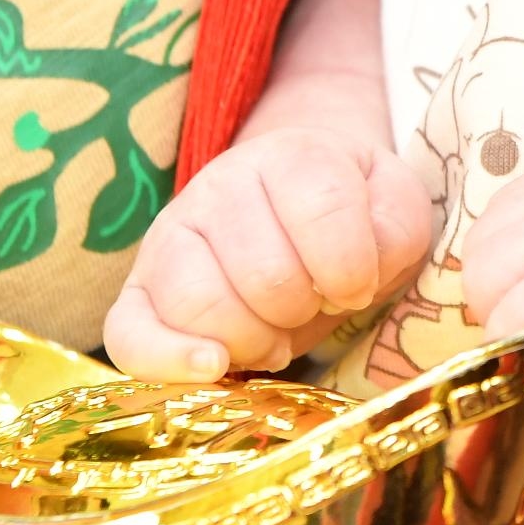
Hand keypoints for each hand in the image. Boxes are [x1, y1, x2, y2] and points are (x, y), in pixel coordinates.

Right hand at [108, 117, 437, 378]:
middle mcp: (219, 186)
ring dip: (254, 340)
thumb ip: (394, 230)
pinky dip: (168, 359)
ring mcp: (170, 237)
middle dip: (303, 309)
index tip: (356, 285)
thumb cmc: (352, 216)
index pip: (324, 214)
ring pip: (201, 306)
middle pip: (265, 276)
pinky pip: (128, 334)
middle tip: (310, 305)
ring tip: (274, 332)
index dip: (351, 270)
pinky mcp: (137, 291)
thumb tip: (352, 280)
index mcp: (291, 157)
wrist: (294, 208)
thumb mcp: (395, 207)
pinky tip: (213, 367)